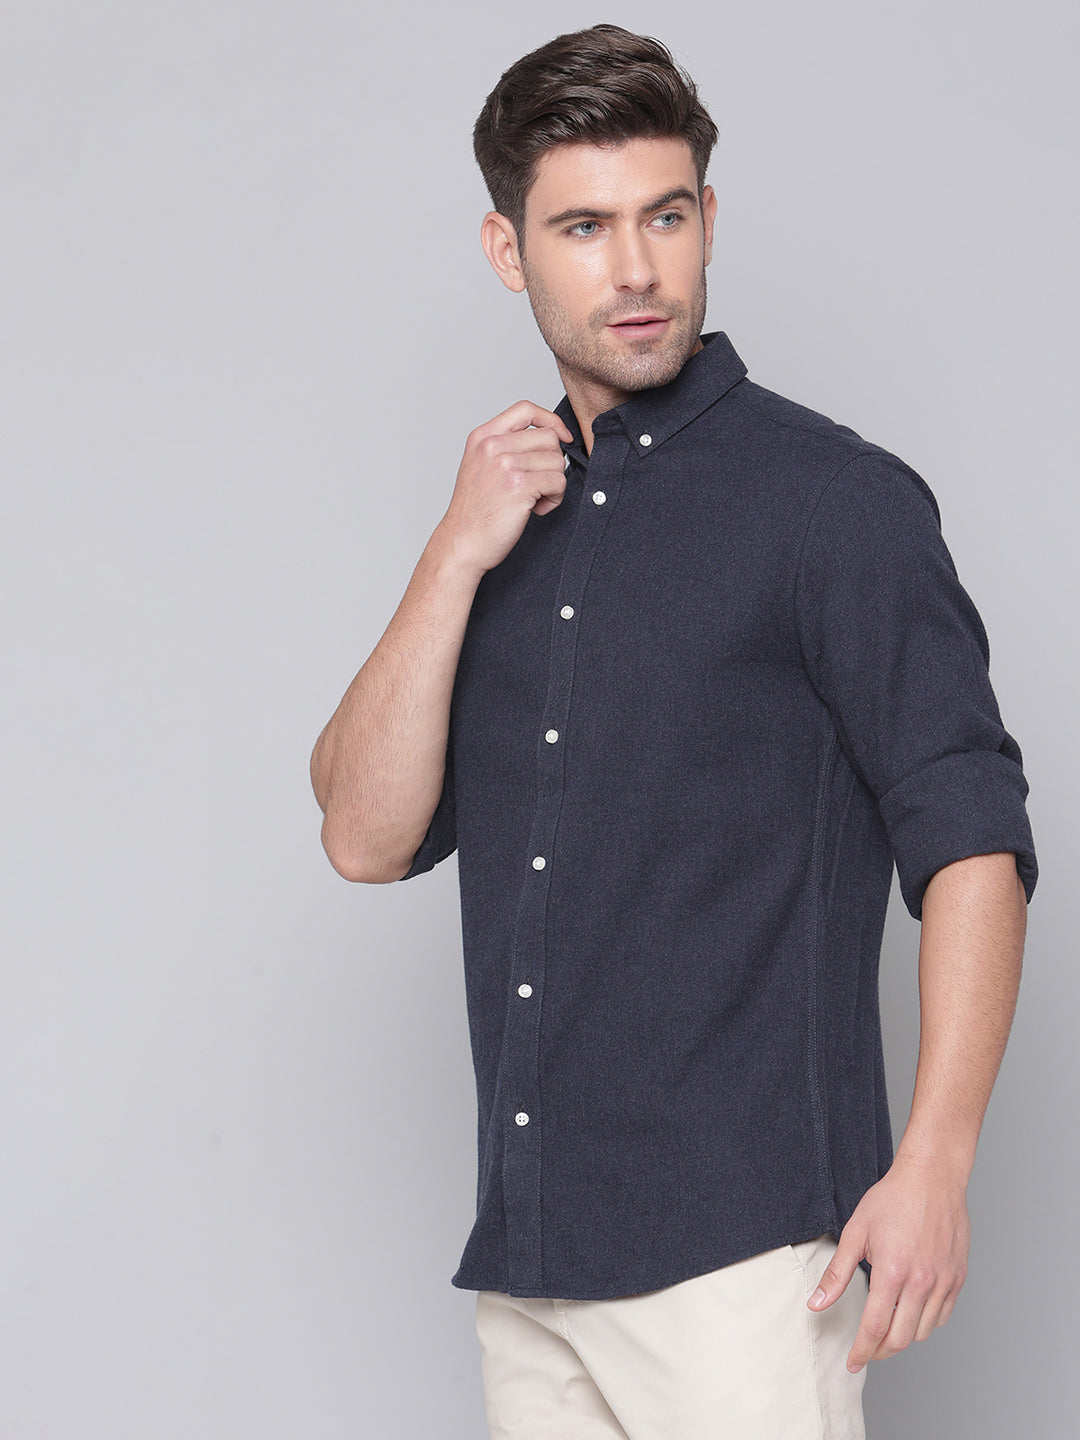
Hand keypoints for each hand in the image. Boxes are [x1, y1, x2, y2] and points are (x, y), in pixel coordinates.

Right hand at [436, 400, 574, 575]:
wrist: (461, 543)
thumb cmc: (475, 511)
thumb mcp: (480, 466)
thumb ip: (506, 446)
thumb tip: (550, 438)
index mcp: (483, 437)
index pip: (525, 409)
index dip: (551, 420)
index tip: (562, 437)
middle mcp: (492, 446)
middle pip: (549, 437)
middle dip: (552, 462)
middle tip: (538, 485)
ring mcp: (505, 464)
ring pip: (557, 461)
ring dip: (554, 484)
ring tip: (534, 500)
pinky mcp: (519, 486)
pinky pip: (558, 482)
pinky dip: (554, 499)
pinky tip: (536, 509)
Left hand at [806, 1153, 970, 1371]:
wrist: (932, 1178)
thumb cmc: (892, 1200)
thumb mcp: (855, 1232)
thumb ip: (837, 1273)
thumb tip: (817, 1304)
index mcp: (892, 1272)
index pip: (875, 1329)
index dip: (861, 1351)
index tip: (852, 1362)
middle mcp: (922, 1283)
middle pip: (900, 1339)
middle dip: (880, 1350)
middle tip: (866, 1349)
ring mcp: (943, 1282)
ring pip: (923, 1331)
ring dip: (902, 1337)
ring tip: (886, 1328)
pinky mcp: (958, 1278)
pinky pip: (942, 1316)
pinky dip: (925, 1322)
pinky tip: (910, 1312)